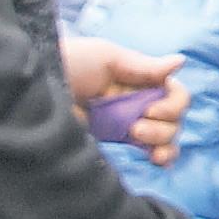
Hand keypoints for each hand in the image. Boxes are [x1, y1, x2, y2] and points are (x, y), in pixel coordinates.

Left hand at [61, 39, 189, 165]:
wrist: (37, 88)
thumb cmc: (70, 63)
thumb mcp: (108, 57)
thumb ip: (144, 66)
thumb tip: (182, 62)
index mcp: (142, 80)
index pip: (175, 95)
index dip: (172, 105)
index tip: (151, 110)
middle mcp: (139, 102)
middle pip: (175, 119)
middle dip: (164, 126)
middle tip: (136, 127)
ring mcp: (128, 124)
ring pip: (167, 137)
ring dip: (163, 141)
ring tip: (136, 137)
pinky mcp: (115, 143)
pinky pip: (150, 153)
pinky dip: (163, 158)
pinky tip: (157, 160)